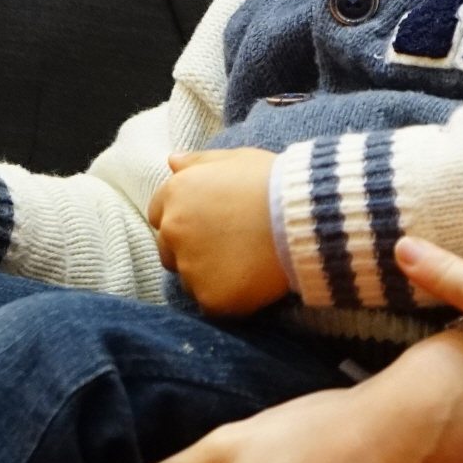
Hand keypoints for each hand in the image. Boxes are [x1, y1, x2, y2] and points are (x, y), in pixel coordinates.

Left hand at [150, 148, 290, 313]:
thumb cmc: (273, 182)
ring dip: (208, 275)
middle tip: (229, 246)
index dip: (185, 219)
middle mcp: (173, 231)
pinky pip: (211, 303)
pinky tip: (251, 281)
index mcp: (175, 194)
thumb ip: (199, 162)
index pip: (159, 214)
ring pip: (190, 279)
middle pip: (169, 250)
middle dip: (191, 250)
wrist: (303, 218)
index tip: (210, 223)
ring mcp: (190, 267)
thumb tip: (172, 162)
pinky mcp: (211, 298)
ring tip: (245, 263)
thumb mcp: (236, 159)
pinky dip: (227, 297)